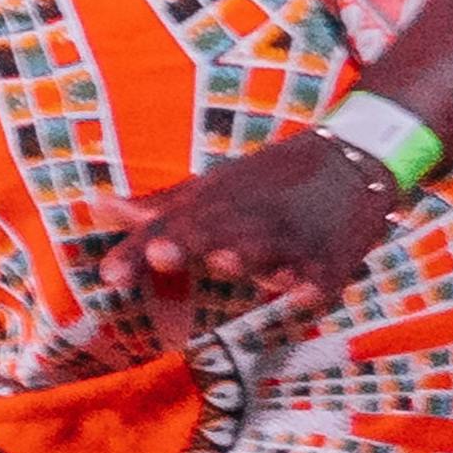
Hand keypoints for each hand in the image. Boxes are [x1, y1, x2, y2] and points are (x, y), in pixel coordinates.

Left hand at [96, 124, 404, 317]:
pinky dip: (311, 285)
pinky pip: (320, 278)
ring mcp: (291, 240)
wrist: (356, 157)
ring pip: (266, 253)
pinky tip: (301, 296)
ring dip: (247, 257)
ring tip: (228, 260)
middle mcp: (249, 220)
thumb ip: (161, 208)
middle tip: (161, 254)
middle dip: (188, 241)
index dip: (138, 250)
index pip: (169, 228)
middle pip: (213, 234)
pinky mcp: (331, 262)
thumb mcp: (215, 188)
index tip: (109, 275)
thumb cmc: (272, 181)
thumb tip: (96, 206)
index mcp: (216, 203)